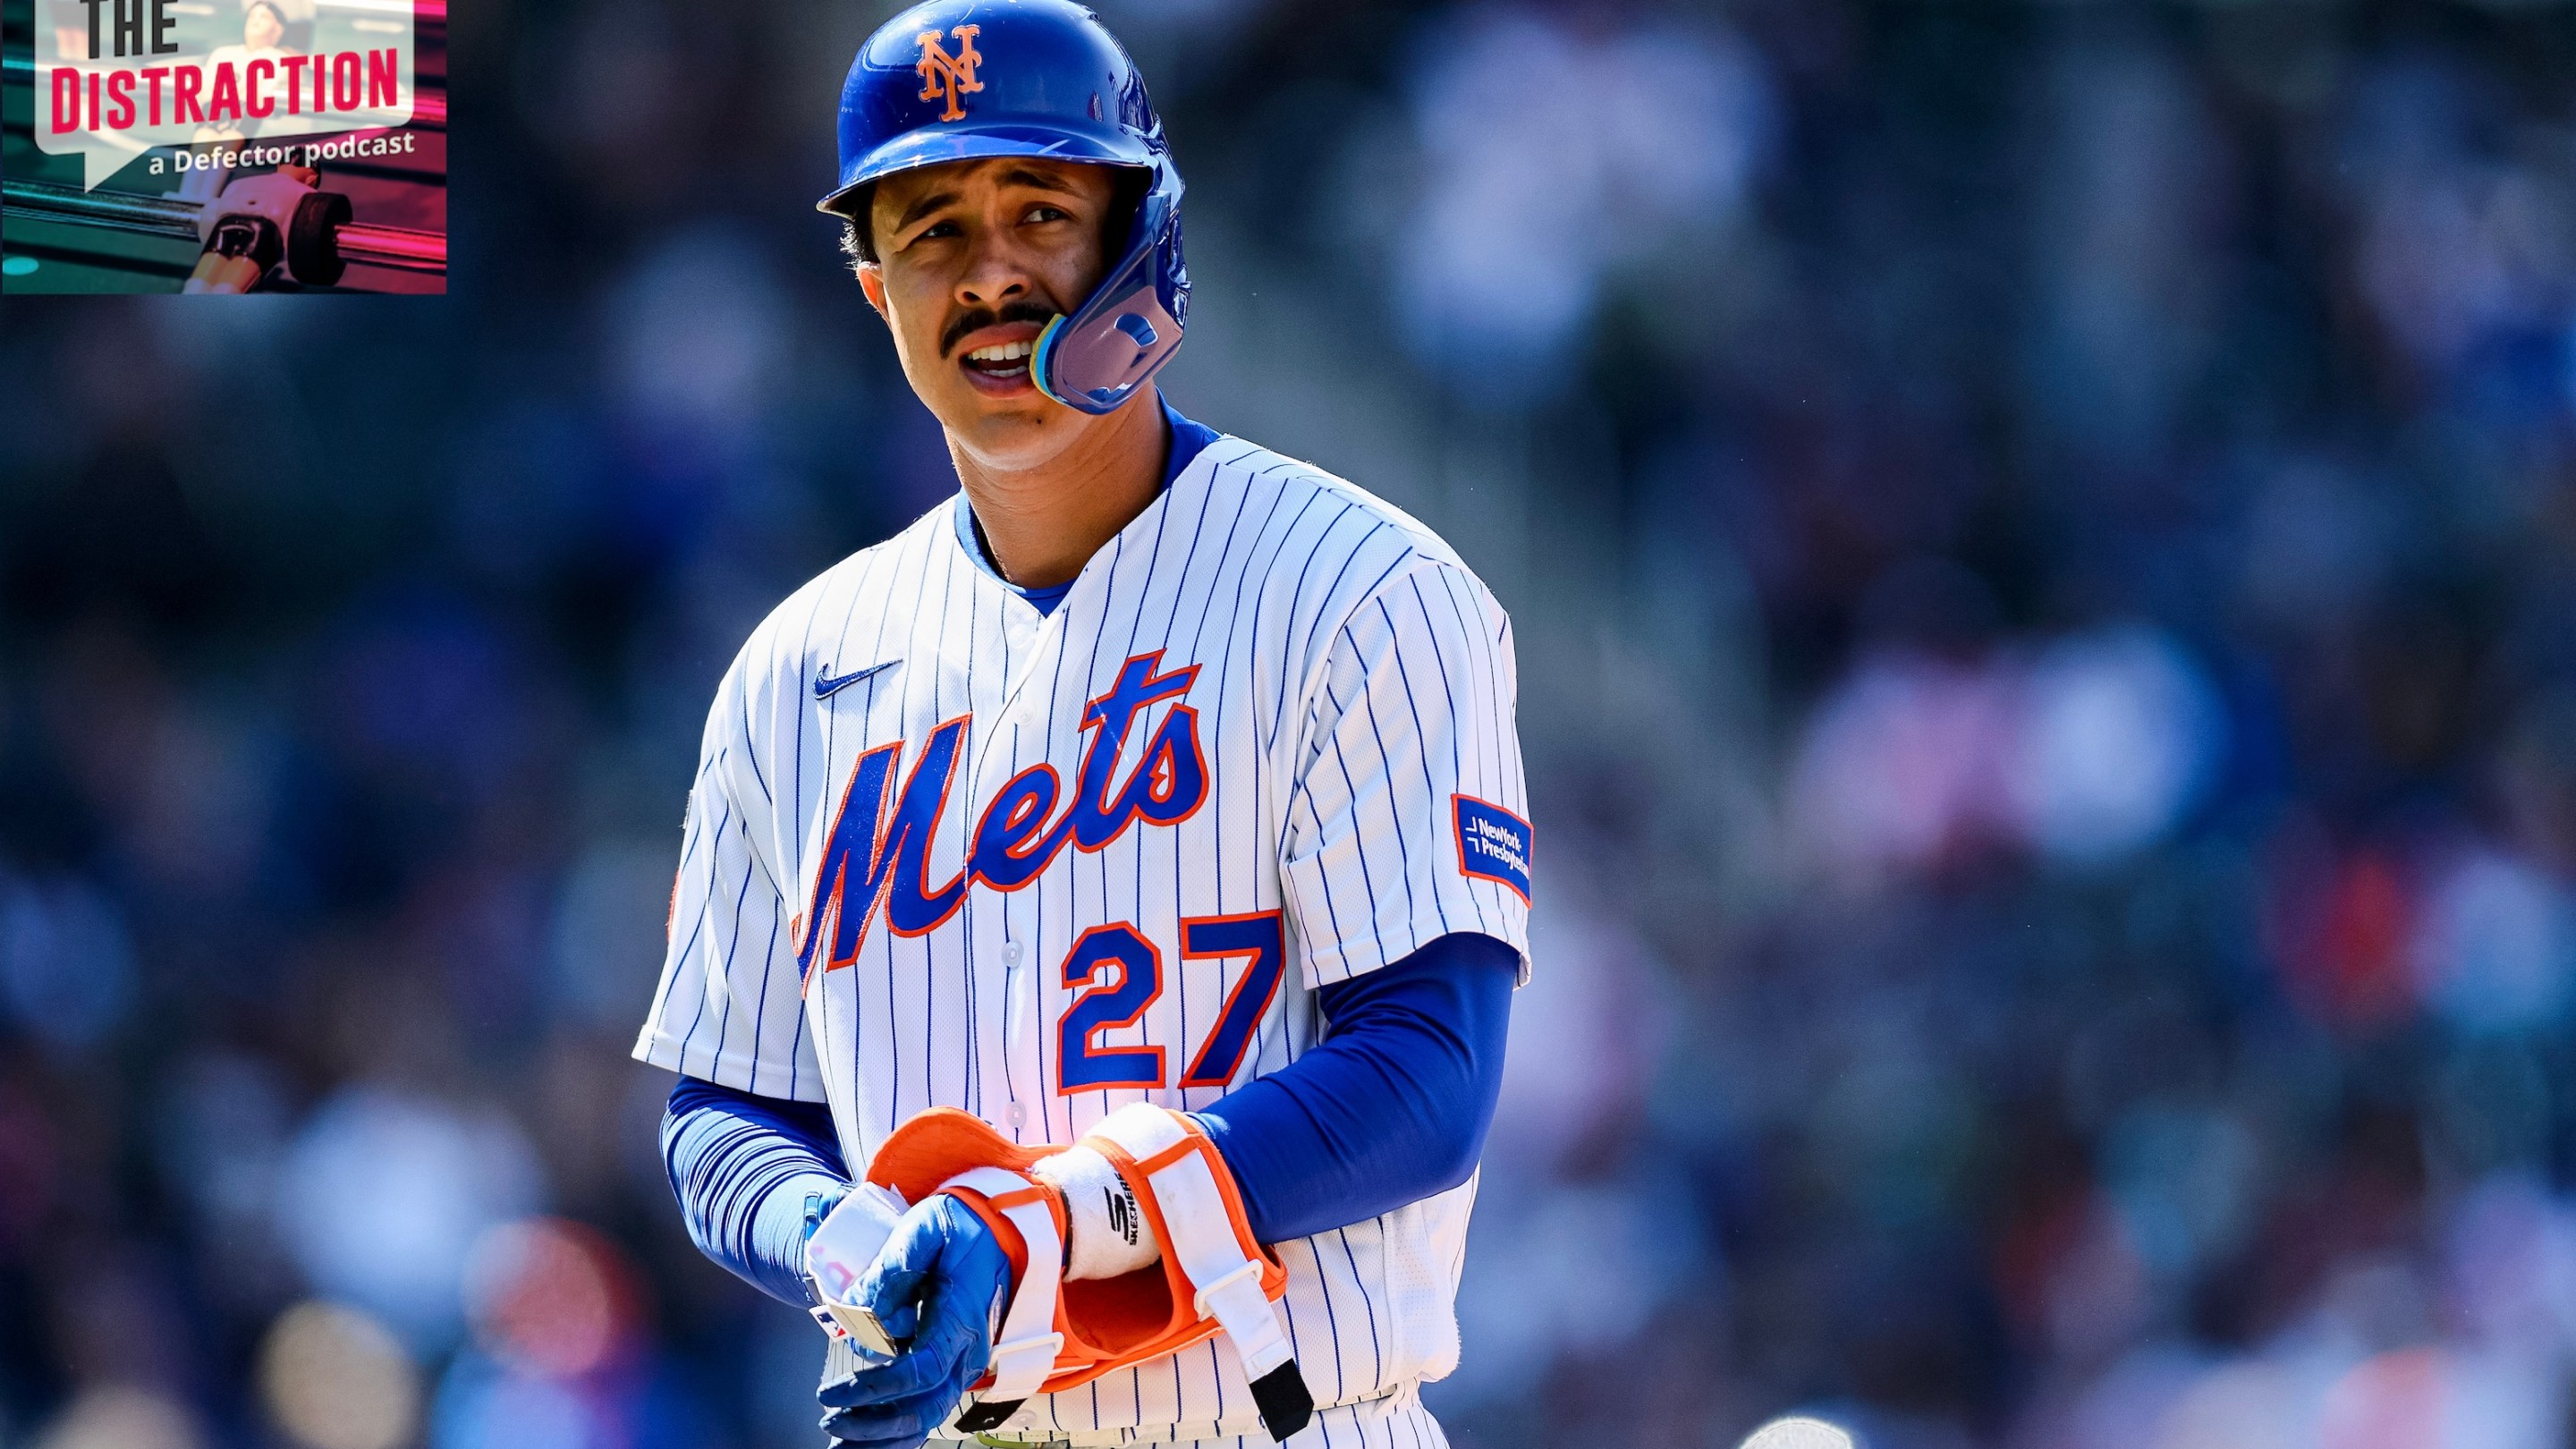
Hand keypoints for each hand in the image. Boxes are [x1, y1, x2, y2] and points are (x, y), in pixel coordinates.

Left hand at [816, 1195, 1009, 1447]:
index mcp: (961, 1318)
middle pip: (926, 1408)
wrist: (987, 1231)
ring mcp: (960, 1364)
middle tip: (829, 1419)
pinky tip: (858, 1441)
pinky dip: (891, 1432)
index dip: (877, 1388)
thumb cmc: (954, 1228)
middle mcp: (967, 1350)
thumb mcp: (925, 1228)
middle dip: (874, 1424)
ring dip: (881, 1438)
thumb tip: (864, 1307)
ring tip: (837, 1443)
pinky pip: (923, 1410)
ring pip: (926, 1418)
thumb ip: (894, 1267)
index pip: (923, 1369)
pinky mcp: (948, 1368)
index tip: (835, 1393)